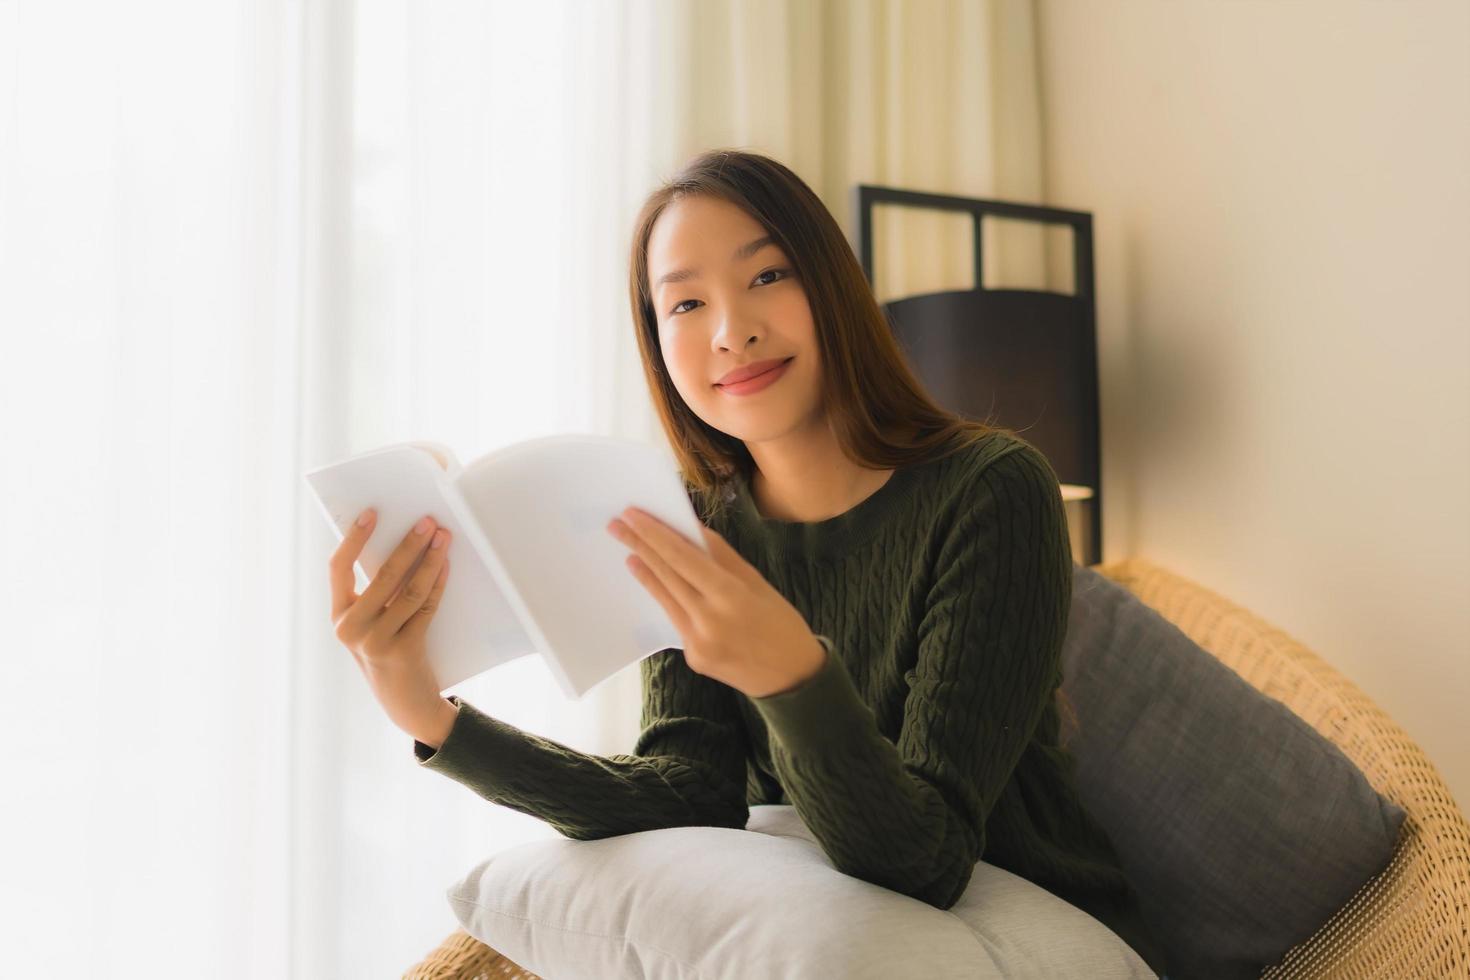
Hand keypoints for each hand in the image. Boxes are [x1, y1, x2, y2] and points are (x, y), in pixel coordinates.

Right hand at [329, 510, 458, 746]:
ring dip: (429, 560)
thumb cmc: (389, 652)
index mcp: (339, 616)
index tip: (372, 512)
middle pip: (380, 575)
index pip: (338, 568)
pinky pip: (424, 609)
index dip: (354, 538)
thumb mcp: (372, 624)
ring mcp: (375, 642)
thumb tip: (402, 542)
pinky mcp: (403, 651)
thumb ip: (375, 593)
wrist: (406, 704)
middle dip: (407, 544)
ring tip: (443, 538)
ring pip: (407, 590)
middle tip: (427, 521)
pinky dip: (437, 584)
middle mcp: (350, 628)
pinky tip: (447, 566)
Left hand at [605, 508, 826, 697]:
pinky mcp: (693, 659)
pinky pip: (676, 621)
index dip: (655, 535)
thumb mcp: (757, 582)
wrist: (793, 678)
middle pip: (667, 576)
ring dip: (646, 573)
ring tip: (629, 552)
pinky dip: (668, 600)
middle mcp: (709, 620)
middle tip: (617, 525)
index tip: (632, 515)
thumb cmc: (781, 622)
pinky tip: (657, 584)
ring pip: (666, 599)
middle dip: (641, 547)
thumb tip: (690, 529)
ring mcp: (698, 643)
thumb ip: (721, 557)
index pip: (683, 558)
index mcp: (730, 595)